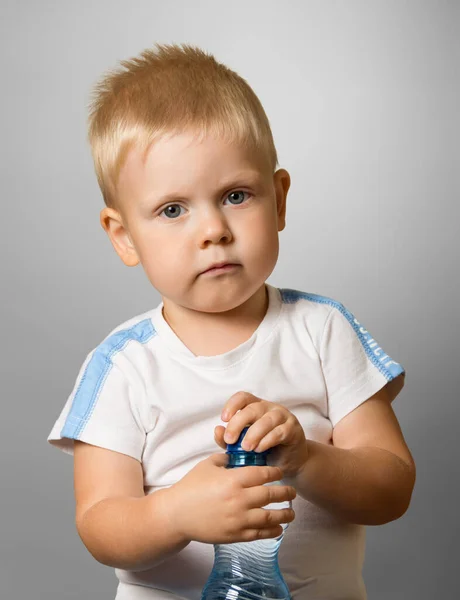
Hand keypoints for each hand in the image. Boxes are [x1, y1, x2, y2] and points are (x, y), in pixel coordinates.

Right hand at [169, 453, 295, 544]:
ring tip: (291, 512)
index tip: (280, 472)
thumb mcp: (208, 464)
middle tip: (292, 491)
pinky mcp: (235, 535)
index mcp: (233, 479)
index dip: (275, 473)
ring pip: (270, 517)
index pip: (263, 474)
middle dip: (285, 492)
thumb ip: (227, 458)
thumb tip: (240, 455)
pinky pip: (259, 533)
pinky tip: (278, 528)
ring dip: (284, 514)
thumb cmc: (191, 486)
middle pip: (270, 495)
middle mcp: (239, 499)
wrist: (177, 514)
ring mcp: (238, 519)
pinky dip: (272, 531)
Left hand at [215, 391, 308, 478]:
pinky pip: (280, 431)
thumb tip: (218, 430)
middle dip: (238, 423)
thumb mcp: (242, 445)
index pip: (243, 397)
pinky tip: (260, 450)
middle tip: (230, 440)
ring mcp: (283, 417)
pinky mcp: (293, 429)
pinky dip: (267, 440)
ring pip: (266, 420)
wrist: (289, 462)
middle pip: (252, 408)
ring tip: (246, 447)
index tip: (223, 419)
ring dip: (253, 434)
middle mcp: (269, 408)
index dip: (232, 405)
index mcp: (255, 407)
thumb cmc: (264, 450)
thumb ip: (229, 439)